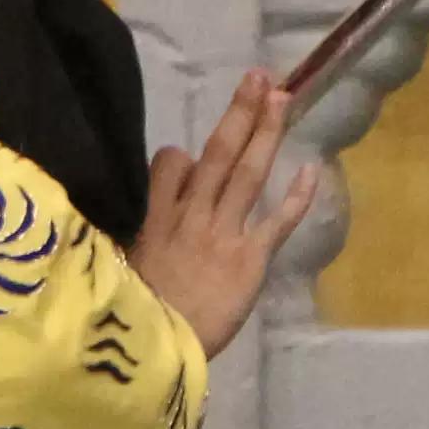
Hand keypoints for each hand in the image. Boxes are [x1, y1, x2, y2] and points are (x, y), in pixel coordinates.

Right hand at [130, 68, 321, 358]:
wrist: (156, 351)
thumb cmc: (134, 317)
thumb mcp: (115, 268)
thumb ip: (128, 241)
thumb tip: (123, 230)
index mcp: (155, 218)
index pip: (171, 164)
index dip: (179, 157)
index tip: (183, 161)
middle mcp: (192, 216)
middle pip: (218, 153)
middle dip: (239, 112)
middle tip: (260, 77)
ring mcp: (224, 233)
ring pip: (248, 173)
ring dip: (266, 132)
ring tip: (281, 96)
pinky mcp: (250, 259)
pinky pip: (276, 221)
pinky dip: (296, 196)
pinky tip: (313, 170)